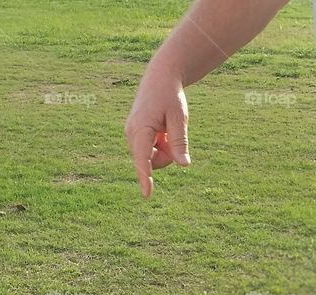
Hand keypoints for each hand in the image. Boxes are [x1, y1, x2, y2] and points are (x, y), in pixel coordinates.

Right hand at [125, 64, 190, 197]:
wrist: (160, 78)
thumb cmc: (170, 96)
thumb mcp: (179, 117)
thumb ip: (180, 142)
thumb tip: (184, 164)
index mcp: (140, 128)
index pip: (143, 158)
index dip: (145, 178)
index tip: (147, 195)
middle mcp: (131, 133)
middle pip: (151, 161)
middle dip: (166, 155)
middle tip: (173, 134)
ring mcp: (132, 135)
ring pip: (150, 158)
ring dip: (163, 150)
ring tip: (167, 130)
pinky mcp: (135, 135)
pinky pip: (149, 151)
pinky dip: (159, 145)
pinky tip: (162, 129)